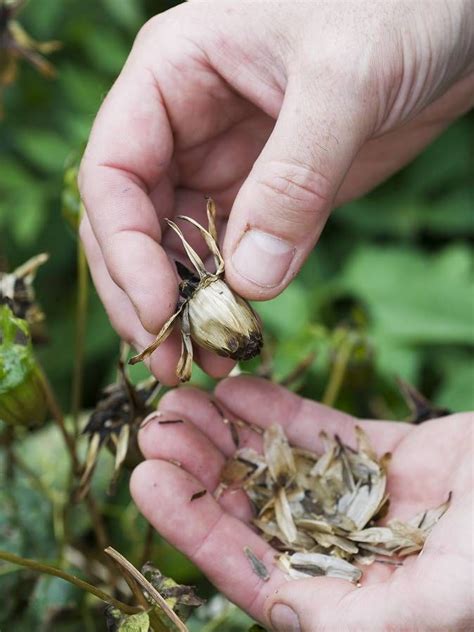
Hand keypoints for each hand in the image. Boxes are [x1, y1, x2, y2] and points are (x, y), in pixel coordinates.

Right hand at [79, 1, 473, 383]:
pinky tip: (241, 336)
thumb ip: (295, 179)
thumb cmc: (396, 7)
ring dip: (187, 310)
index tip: (157, 311)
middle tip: (168, 359)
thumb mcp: (345, 80)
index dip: (123, 250)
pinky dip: (233, 301)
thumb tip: (248, 282)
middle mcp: (185, 126)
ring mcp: (226, 165)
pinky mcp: (269, 197)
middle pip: (132, 224)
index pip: (112, 174)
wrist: (454, 15)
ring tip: (208, 362)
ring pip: (180, 251)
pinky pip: (234, 258)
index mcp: (172, 75)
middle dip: (145, 295)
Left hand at [131, 377, 472, 629]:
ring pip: (282, 468)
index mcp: (357, 602)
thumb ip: (369, 618)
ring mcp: (369, 500)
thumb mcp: (454, 594)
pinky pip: (323, 433)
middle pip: (257, 511)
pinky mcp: (390, 457)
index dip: (196, 525)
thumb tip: (282, 615)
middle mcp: (353, 553)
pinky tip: (237, 390)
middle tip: (155, 428)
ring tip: (181, 402)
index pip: (256, 569)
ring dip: (228, 435)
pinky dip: (279, 411)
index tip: (148, 478)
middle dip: (201, 470)